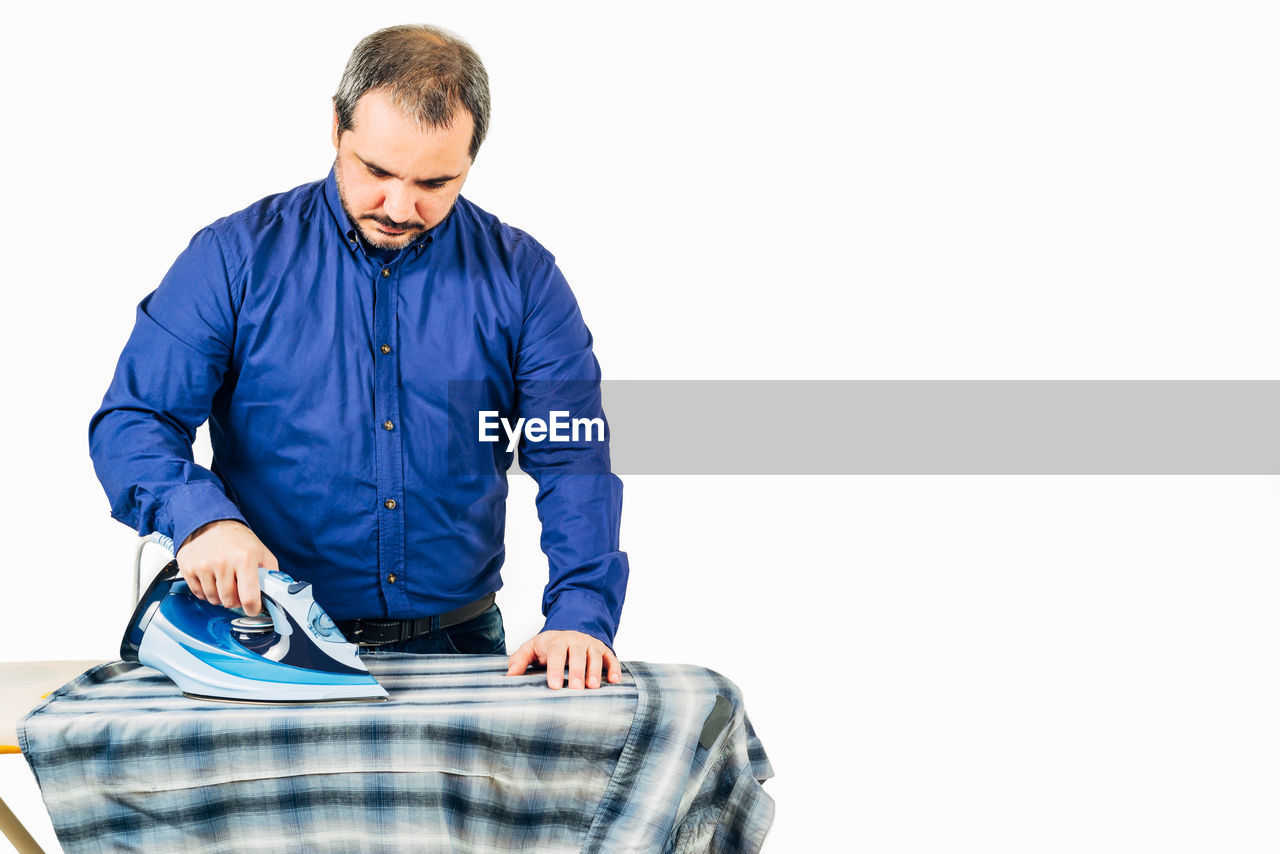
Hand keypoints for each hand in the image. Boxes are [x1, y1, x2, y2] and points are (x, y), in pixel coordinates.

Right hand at [174, 519, 276, 615]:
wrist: (212, 523)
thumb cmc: (238, 540)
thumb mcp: (262, 552)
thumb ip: (270, 574)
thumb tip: (276, 594)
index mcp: (245, 559)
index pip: (249, 597)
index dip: (253, 609)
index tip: (253, 609)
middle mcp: (223, 562)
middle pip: (230, 601)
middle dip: (236, 600)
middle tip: (238, 589)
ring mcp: (204, 566)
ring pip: (214, 599)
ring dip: (220, 595)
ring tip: (224, 580)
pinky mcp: (189, 568)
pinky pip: (199, 594)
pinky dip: (207, 591)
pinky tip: (212, 578)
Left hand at [506, 630, 622, 689]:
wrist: (569, 630)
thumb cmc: (549, 645)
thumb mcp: (531, 648)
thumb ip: (519, 660)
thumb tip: (509, 677)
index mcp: (557, 641)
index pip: (556, 653)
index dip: (555, 668)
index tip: (554, 685)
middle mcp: (575, 641)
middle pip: (577, 654)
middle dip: (577, 671)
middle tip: (576, 688)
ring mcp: (591, 645)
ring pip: (595, 656)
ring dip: (596, 670)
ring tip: (594, 687)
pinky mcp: (604, 650)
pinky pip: (611, 658)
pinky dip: (615, 668)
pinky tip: (615, 681)